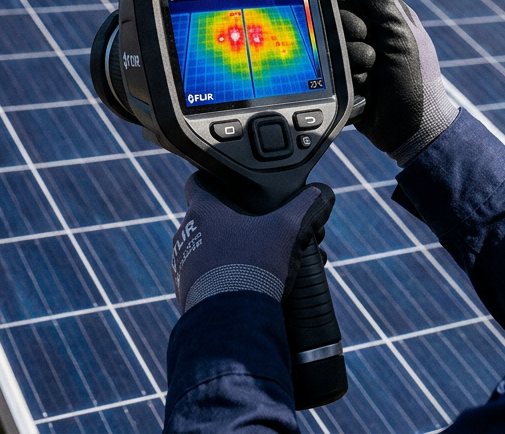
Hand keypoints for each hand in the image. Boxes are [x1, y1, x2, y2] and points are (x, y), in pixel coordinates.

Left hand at [171, 175, 334, 313]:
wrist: (228, 322)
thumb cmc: (252, 268)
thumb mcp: (288, 231)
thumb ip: (306, 206)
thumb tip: (321, 194)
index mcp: (203, 211)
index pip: (198, 182)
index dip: (216, 182)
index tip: (233, 190)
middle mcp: (186, 235)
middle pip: (209, 219)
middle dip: (235, 225)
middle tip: (262, 234)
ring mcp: (183, 265)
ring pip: (207, 250)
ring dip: (230, 253)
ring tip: (261, 264)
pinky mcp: (186, 292)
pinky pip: (205, 278)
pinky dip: (223, 278)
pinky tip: (246, 285)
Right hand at [326, 0, 458, 165]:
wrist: (411, 131)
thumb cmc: (417, 82)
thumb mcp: (402, 38)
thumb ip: (381, 3)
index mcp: (388, 13)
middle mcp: (370, 28)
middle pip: (338, 9)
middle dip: (349, 29)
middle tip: (371, 50)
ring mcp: (356, 52)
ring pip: (330, 39)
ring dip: (349, 58)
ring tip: (371, 74)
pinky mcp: (345, 75)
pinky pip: (329, 66)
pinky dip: (343, 76)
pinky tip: (361, 88)